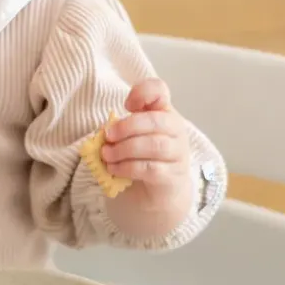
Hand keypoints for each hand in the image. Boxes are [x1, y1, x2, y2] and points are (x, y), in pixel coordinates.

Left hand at [102, 79, 191, 221]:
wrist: (157, 193)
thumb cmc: (142, 159)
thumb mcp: (130, 138)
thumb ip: (121, 128)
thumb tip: (106, 128)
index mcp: (163, 113)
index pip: (160, 90)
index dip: (142, 92)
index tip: (126, 106)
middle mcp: (175, 130)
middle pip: (155, 120)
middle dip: (126, 127)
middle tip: (107, 136)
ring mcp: (177, 153)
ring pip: (154, 145)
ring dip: (124, 149)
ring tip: (107, 155)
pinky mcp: (172, 176)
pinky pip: (150, 168)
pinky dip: (127, 168)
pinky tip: (114, 169)